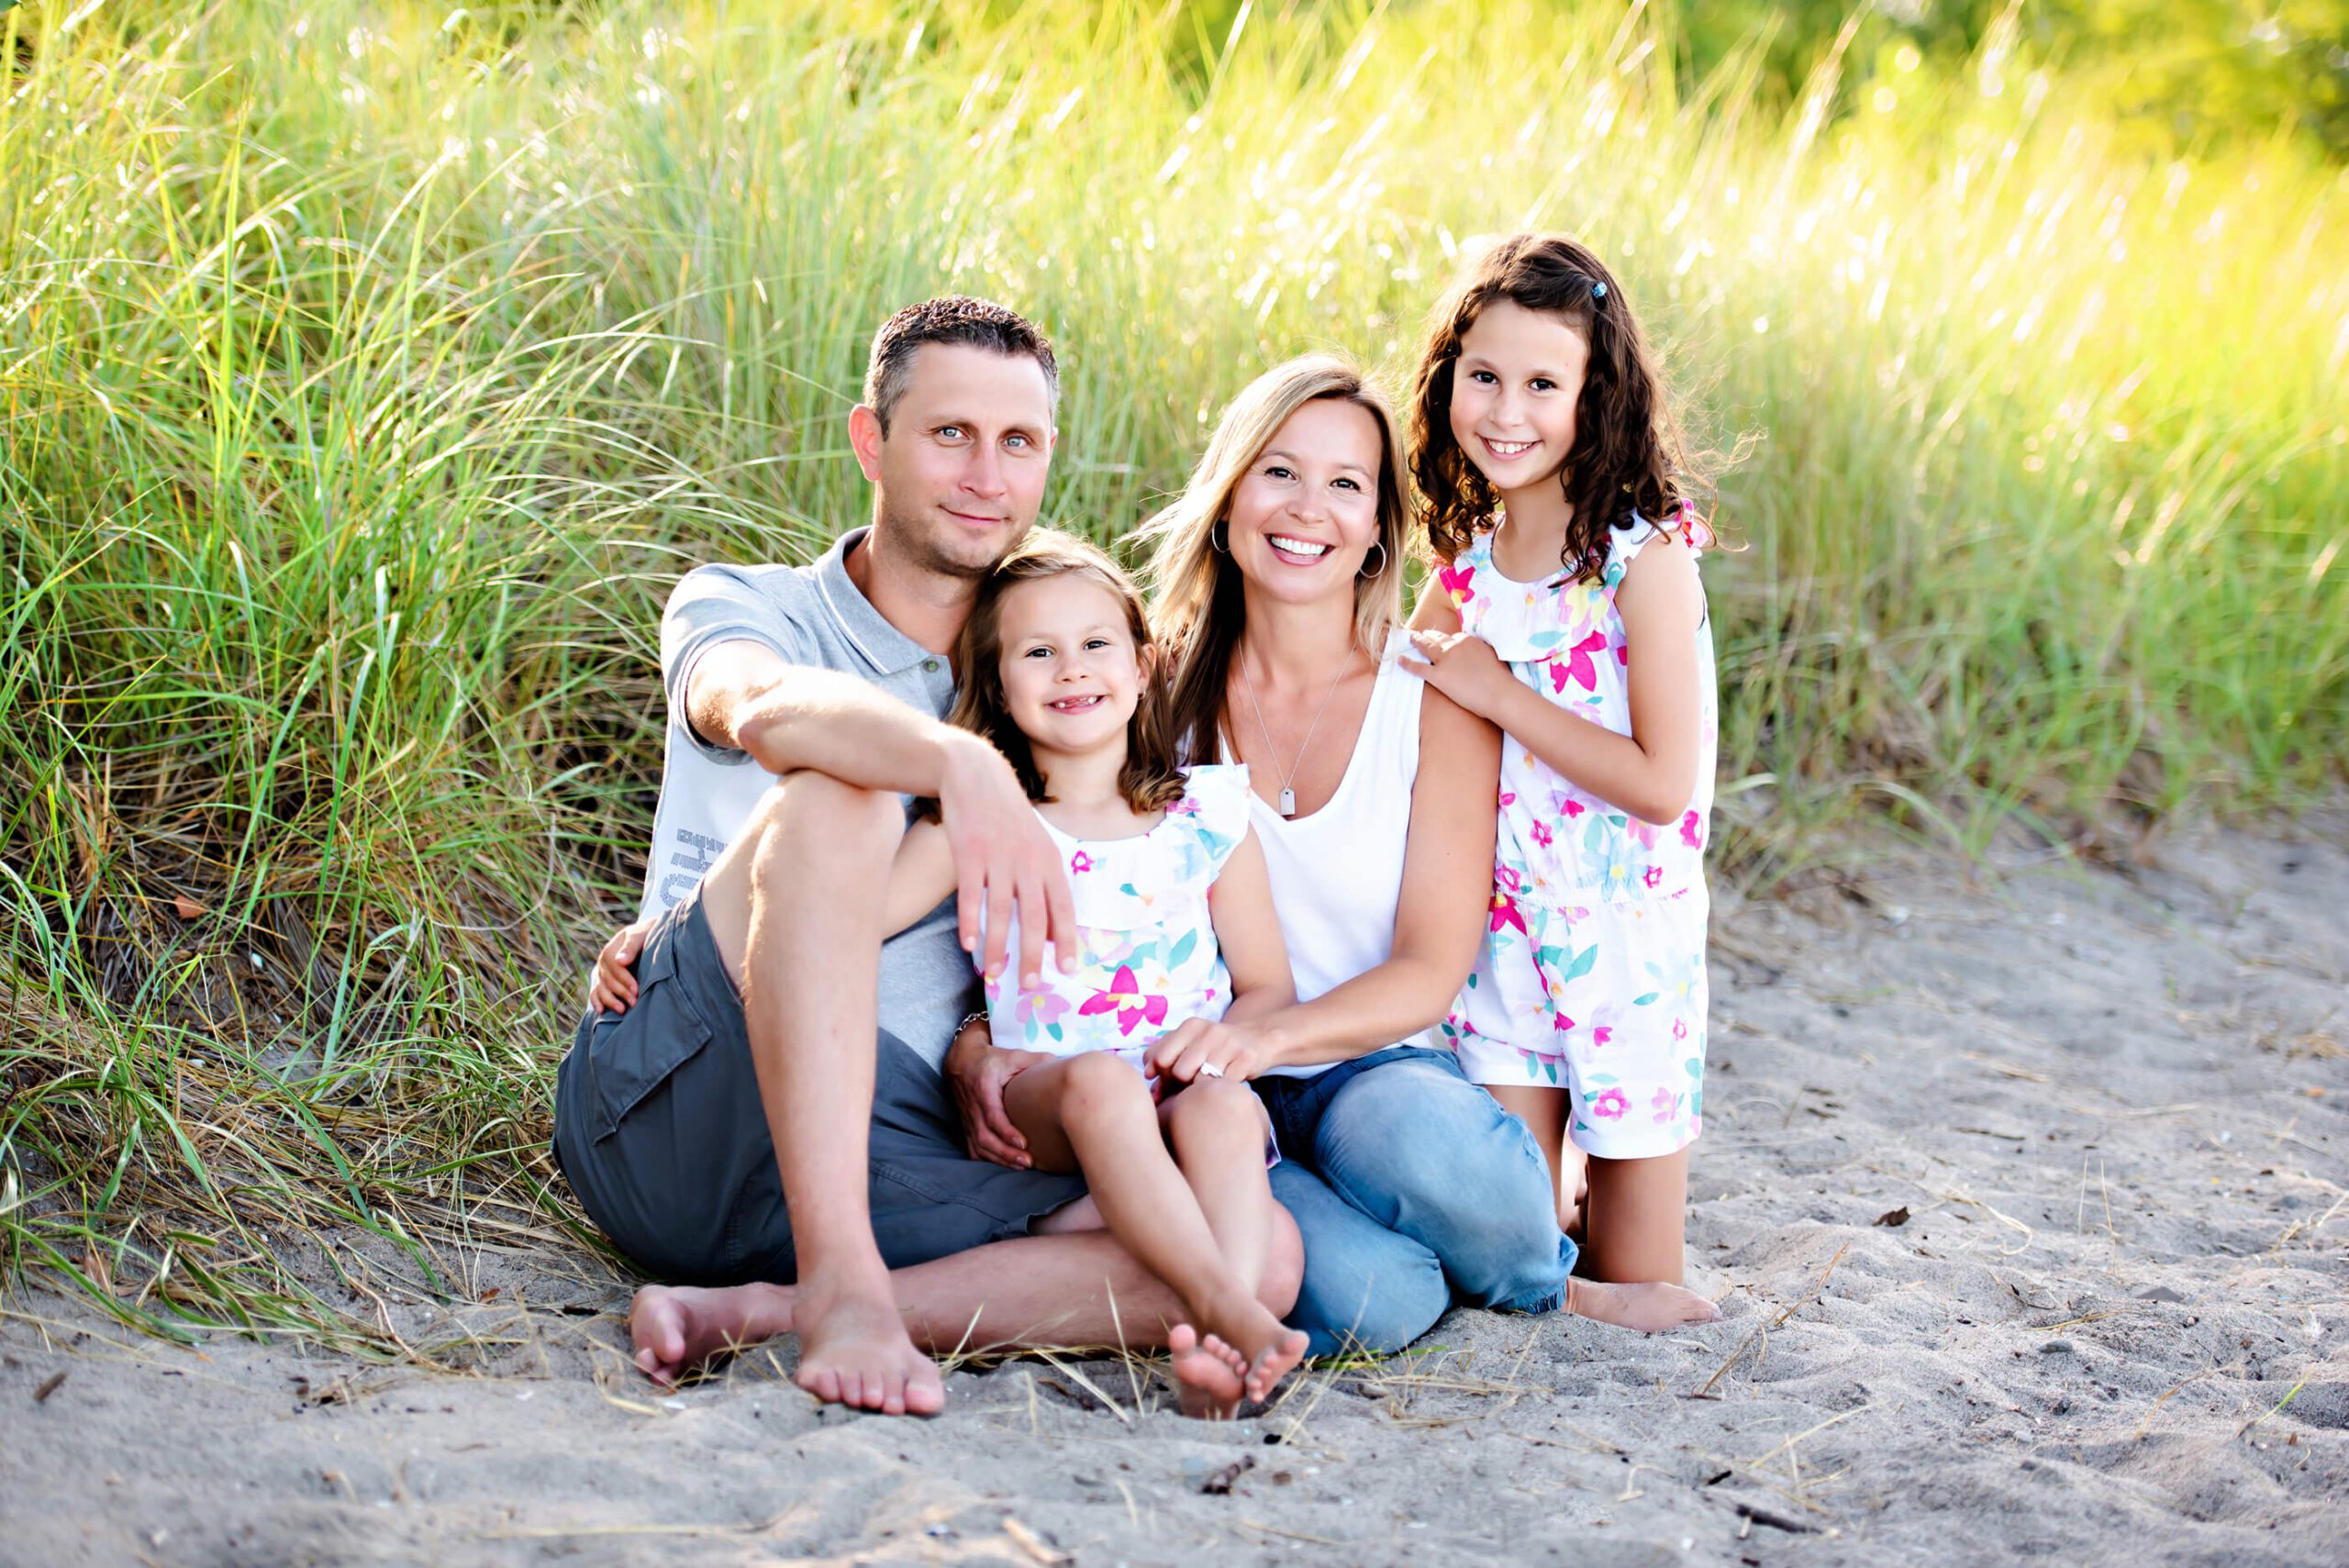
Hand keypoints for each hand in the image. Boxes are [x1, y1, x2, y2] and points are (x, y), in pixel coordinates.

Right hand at [588, 917, 652, 1013]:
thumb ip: (631, 947)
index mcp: (610, 949)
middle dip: (621, 992)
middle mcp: (603, 962)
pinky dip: (596, 1001)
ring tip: (622, 1010)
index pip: (614, 966)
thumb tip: (621, 961)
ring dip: (610, 1000)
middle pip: (608, 979)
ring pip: (601, 988)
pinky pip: (595, 992)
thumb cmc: (646, 936)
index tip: (636, 989)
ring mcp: (601, 972)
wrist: (647, 937)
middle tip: (635, 1003)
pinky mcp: (602, 981)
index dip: (624, 979)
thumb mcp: (640, 936)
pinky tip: (601, 1011)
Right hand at [937, 732, 1076, 988]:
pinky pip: (971, 895)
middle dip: (1032, 955)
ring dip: (997, 946)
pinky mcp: (970, 852)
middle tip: (1029, 985)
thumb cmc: (1009, 819)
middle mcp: (1028, 861)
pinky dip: (970, 922)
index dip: (1066, 940)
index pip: (1063, 908)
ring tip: (994, 973)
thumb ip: (1045, 886)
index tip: (1067, 969)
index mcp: (1049, 861)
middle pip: (1034, 917)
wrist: (977, 776)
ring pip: (1001, 911)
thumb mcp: (1036, 846)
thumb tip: (1053, 933)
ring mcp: (999, 857)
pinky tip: (968, 944)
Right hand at [945, 1025, 1051, 1167]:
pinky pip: (973, 1149)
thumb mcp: (1014, 1055)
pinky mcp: (967, 1126)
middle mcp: (973, 1107)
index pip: (992, 1116)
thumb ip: (1038, 1061)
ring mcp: (968, 1119)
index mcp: (984, 1088)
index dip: (1007, 1132)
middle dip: (1006, 1153)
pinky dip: (988, 1160)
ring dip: (999, 1159)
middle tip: (1028, 1162)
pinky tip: (1005, 1165)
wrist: (963, 1060)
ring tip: (1022, 1166)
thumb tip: (1063, 1068)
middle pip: (985, 1138)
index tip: (1024, 1144)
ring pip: (978, 1147)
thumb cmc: (992, 1059)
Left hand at [1147, 1018, 1276, 1084]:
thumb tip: (1152, 1096)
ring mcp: (1229, 1044)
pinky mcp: (1246, 1059)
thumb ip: (1165, 1065)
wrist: (1259, 1039)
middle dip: (1182, 1085)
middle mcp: (1209, 1031)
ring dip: (1202, 1089)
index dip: (1162, 1076)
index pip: (1160, 1059)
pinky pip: (1224, 1085)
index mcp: (1190, 1026)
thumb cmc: (1215, 1049)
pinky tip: (1225, 1086)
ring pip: (1200, 1081)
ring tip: (1209, 1085)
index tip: (1171, 1079)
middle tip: (1192, 1085)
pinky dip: (1221, 1090)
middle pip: (1179, 1072)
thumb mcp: (1190, 1046)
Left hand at [1401, 628, 1515, 718]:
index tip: (1446, 641)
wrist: (1499, 693)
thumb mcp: (1493, 657)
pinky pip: (1419, 667)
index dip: (1449, 640)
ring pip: (1427, 647)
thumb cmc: (1501, 680)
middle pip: (1439, 638)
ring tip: (1412, 639)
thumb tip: (1479, 656)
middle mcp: (1456, 646)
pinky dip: (1408, 663)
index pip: (1455, 637)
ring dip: (1418, 642)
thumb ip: (1482, 653)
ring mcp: (1446, 660)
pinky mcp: (1439, 676)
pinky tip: (1399, 660)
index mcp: (1470, 640)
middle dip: (1430, 635)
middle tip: (1423, 633)